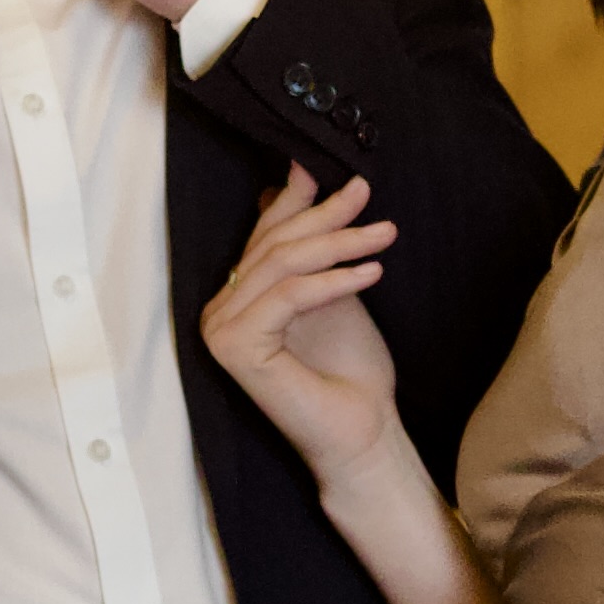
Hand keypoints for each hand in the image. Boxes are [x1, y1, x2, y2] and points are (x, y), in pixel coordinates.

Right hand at [201, 168, 406, 483]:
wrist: (361, 433)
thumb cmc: (351, 372)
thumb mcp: (335, 289)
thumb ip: (316, 246)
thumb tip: (301, 180)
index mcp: (238, 298)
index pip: (265, 237)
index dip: (297, 200)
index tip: (333, 170)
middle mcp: (219, 312)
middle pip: (273, 245)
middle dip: (325, 216)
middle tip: (367, 194)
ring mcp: (221, 331)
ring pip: (282, 265)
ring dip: (339, 243)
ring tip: (384, 235)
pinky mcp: (235, 348)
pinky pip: (287, 296)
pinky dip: (333, 280)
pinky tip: (372, 272)